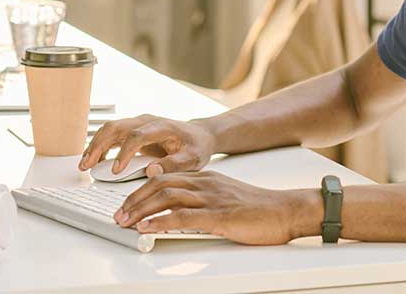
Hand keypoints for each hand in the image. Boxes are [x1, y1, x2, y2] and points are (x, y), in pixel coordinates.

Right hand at [78, 114, 215, 177]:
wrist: (199, 136)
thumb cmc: (196, 146)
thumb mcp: (192, 159)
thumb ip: (174, 164)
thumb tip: (152, 171)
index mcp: (161, 126)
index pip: (136, 135)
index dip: (123, 152)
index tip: (116, 170)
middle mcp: (146, 122)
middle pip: (116, 127)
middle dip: (98, 145)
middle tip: (87, 165)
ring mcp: (138, 124)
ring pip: (110, 129)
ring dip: (95, 145)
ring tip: (84, 164)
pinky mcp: (133, 131)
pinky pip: (112, 135)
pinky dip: (100, 146)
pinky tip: (94, 160)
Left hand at [114, 170, 319, 244]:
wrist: (286, 210)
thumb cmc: (260, 209)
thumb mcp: (227, 197)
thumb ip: (205, 199)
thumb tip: (182, 212)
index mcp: (206, 178)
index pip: (165, 178)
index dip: (142, 189)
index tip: (128, 202)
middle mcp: (206, 184)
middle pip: (160, 184)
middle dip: (135, 198)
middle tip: (119, 213)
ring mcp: (211, 199)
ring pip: (167, 197)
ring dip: (141, 209)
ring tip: (126, 221)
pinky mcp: (219, 216)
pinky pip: (183, 216)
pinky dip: (160, 221)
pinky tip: (148, 228)